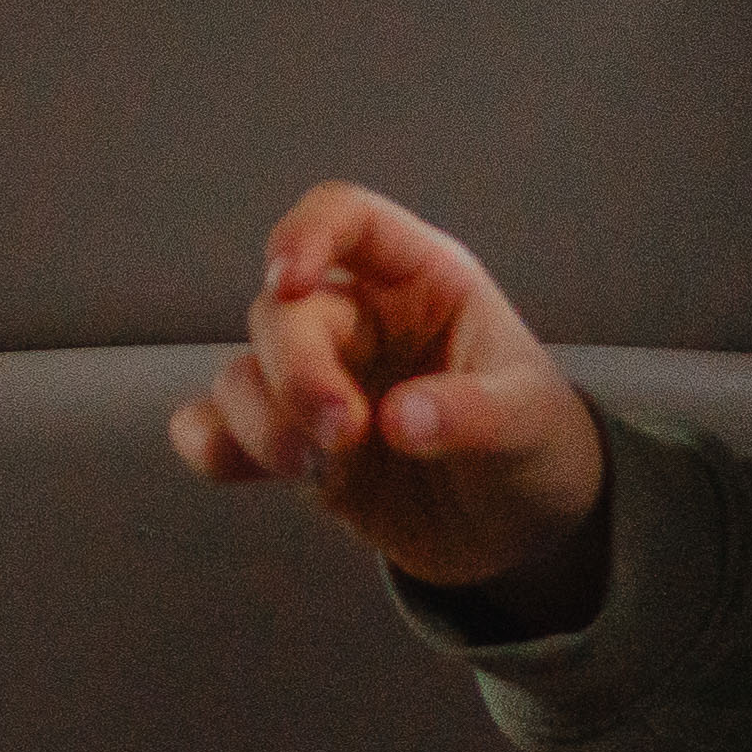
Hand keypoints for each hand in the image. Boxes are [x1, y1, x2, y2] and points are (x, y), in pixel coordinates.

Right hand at [162, 182, 608, 608]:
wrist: (522, 531)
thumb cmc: (535, 445)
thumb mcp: (529, 419)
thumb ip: (472, 414)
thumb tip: (399, 419)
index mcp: (420, 281)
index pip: (348, 220)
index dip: (307, 235)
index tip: (288, 280)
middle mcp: (357, 320)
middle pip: (282, 312)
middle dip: (296, 373)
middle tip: (342, 436)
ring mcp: (318, 382)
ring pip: (243, 373)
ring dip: (260, 420)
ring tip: (317, 471)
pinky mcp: (292, 443)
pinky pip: (219, 428)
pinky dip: (215, 445)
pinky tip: (245, 470)